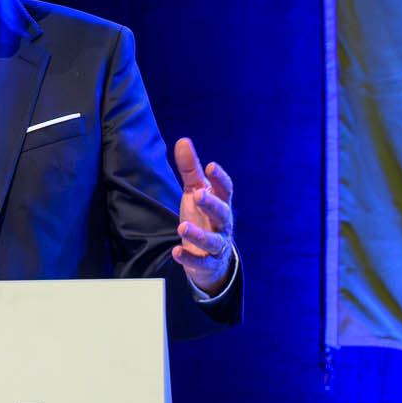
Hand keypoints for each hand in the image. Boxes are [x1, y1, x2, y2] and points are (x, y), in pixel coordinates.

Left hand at [173, 137, 235, 295]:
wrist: (210, 255)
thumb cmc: (203, 216)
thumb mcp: (196, 191)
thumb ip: (190, 170)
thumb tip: (183, 141)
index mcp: (221, 203)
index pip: (225, 189)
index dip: (219, 178)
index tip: (210, 166)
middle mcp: (222, 224)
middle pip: (222, 213)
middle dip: (211, 204)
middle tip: (198, 194)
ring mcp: (217, 244)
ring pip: (212, 241)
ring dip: (198, 234)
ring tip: (182, 226)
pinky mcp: (207, 262)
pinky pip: (200, 262)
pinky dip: (188, 258)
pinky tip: (176, 252)